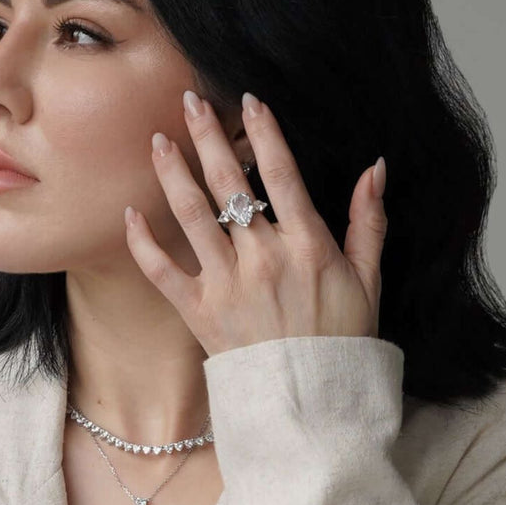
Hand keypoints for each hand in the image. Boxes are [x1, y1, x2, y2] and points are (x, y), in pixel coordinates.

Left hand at [124, 90, 387, 358]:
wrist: (312, 404)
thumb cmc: (342, 341)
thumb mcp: (369, 279)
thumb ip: (370, 221)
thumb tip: (375, 167)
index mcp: (307, 245)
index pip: (282, 173)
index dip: (263, 132)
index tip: (247, 100)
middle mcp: (263, 257)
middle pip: (229, 184)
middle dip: (207, 136)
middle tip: (189, 101)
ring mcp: (227, 284)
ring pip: (191, 215)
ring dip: (171, 173)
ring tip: (157, 141)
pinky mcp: (199, 312)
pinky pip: (162, 271)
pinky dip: (142, 243)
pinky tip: (130, 214)